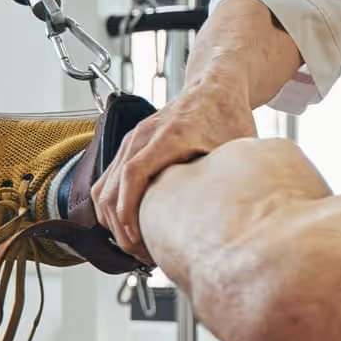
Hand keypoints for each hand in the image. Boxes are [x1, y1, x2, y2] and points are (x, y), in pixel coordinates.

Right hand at [94, 81, 259, 258]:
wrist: (214, 86)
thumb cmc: (227, 114)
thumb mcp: (236, 145)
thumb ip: (230, 175)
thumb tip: (234, 213)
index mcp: (169, 135)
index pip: (134, 173)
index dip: (130, 209)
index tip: (134, 237)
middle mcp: (143, 136)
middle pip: (112, 186)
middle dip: (120, 226)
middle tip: (140, 254)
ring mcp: (132, 140)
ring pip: (104, 186)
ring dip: (113, 219)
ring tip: (135, 245)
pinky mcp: (130, 147)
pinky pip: (107, 181)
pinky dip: (112, 206)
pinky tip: (129, 226)